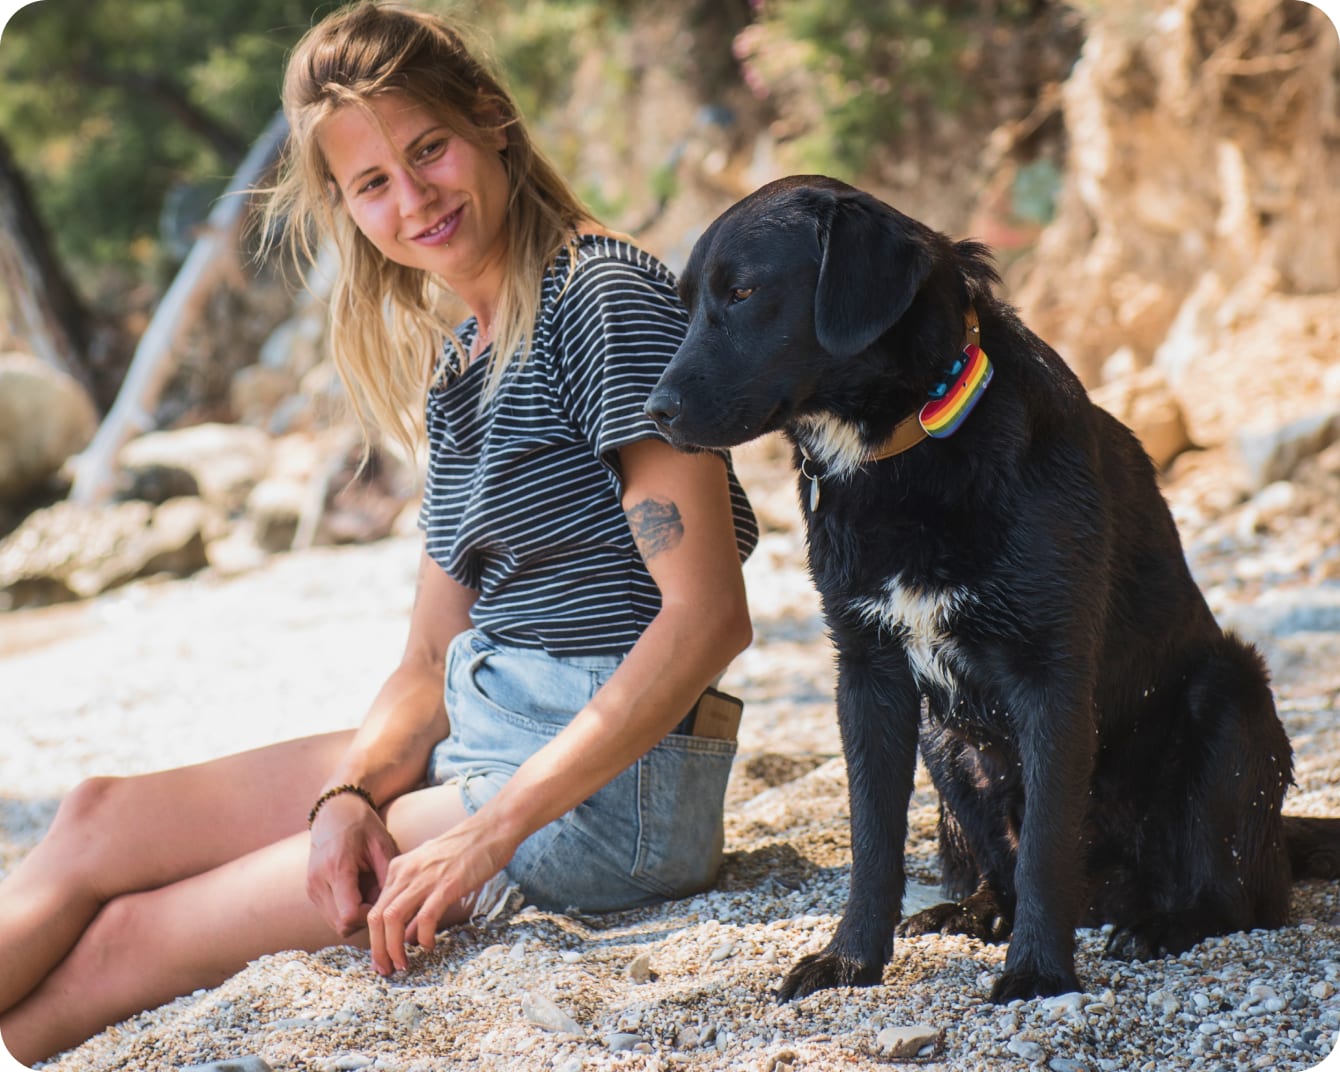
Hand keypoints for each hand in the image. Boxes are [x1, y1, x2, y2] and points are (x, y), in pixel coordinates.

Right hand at [306, 792, 399, 936]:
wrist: (335, 811)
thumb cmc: (363, 825)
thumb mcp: (382, 846)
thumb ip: (387, 878)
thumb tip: (393, 909)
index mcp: (337, 868)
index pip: (350, 915)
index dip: (371, 916)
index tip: (385, 902)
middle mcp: (319, 882)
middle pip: (342, 925)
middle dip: (365, 918)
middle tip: (381, 897)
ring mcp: (312, 888)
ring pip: (336, 923)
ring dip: (356, 916)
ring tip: (370, 892)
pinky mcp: (312, 891)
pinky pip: (331, 914)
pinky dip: (347, 910)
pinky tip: (360, 891)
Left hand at [365, 814, 513, 975]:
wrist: (492, 828)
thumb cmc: (466, 851)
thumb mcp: (431, 871)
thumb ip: (416, 900)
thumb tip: (408, 935)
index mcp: (399, 868)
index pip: (375, 909)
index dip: (374, 939)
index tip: (381, 958)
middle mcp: (407, 872)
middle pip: (377, 917)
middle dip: (378, 949)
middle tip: (386, 970)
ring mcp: (426, 878)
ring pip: (393, 919)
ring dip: (393, 948)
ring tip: (403, 964)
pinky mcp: (448, 884)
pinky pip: (426, 917)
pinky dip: (424, 937)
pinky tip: (429, 946)